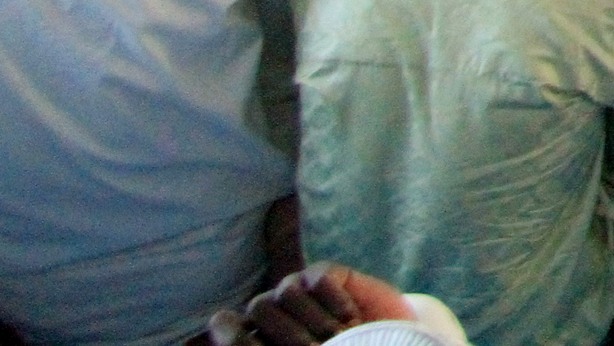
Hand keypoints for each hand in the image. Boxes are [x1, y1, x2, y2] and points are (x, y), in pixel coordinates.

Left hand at [208, 266, 414, 345]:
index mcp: (259, 339)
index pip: (230, 327)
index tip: (265, 343)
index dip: (235, 336)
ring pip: (285, 293)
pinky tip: (353, 317)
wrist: (395, 344)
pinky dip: (335, 303)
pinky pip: (317, 280)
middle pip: (258, 309)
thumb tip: (218, 317)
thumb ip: (251, 345)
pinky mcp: (328, 274)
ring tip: (342, 335)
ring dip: (318, 322)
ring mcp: (299, 291)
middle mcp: (273, 313)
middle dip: (292, 335)